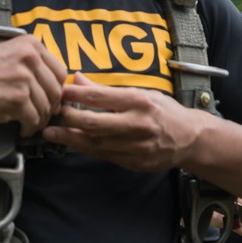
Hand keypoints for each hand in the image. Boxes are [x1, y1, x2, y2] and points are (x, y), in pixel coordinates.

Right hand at [0, 34, 66, 135]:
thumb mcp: (6, 55)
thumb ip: (30, 64)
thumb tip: (56, 87)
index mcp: (29, 44)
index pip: (59, 71)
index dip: (55, 89)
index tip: (47, 99)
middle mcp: (29, 57)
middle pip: (55, 91)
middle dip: (49, 107)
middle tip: (39, 116)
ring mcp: (24, 77)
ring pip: (46, 107)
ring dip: (39, 120)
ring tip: (28, 123)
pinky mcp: (17, 99)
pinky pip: (34, 119)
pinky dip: (29, 128)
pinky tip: (21, 129)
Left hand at [41, 72, 198, 170]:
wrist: (190, 138)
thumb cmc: (164, 111)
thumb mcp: (140, 93)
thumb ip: (107, 90)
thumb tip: (78, 80)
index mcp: (140, 102)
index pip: (100, 97)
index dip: (76, 95)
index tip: (60, 91)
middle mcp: (138, 124)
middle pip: (94, 123)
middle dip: (69, 119)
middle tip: (54, 114)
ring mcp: (136, 147)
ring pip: (96, 143)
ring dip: (70, 138)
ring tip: (51, 133)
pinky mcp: (134, 163)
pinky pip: (104, 155)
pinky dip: (86, 148)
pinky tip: (73, 143)